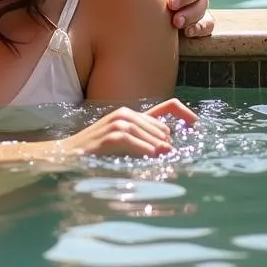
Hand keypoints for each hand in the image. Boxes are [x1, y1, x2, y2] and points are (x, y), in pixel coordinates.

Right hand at [51, 98, 197, 160]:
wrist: (68, 154)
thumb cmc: (97, 151)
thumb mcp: (125, 145)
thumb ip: (145, 141)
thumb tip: (170, 148)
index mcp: (131, 116)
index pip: (168, 107)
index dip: (185, 113)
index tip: (197, 125)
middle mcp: (125, 115)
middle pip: (160, 128)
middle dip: (167, 143)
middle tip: (168, 159)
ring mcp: (115, 123)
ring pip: (147, 134)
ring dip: (156, 148)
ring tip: (162, 160)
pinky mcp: (108, 135)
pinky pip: (130, 139)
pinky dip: (142, 148)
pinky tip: (150, 156)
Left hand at [115, 0, 212, 36]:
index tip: (171, 3)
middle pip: (201, 2)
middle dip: (191, 13)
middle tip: (176, 22)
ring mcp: (187, 6)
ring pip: (204, 16)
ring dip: (197, 24)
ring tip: (183, 31)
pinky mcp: (184, 21)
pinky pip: (202, 27)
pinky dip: (200, 32)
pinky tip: (187, 36)